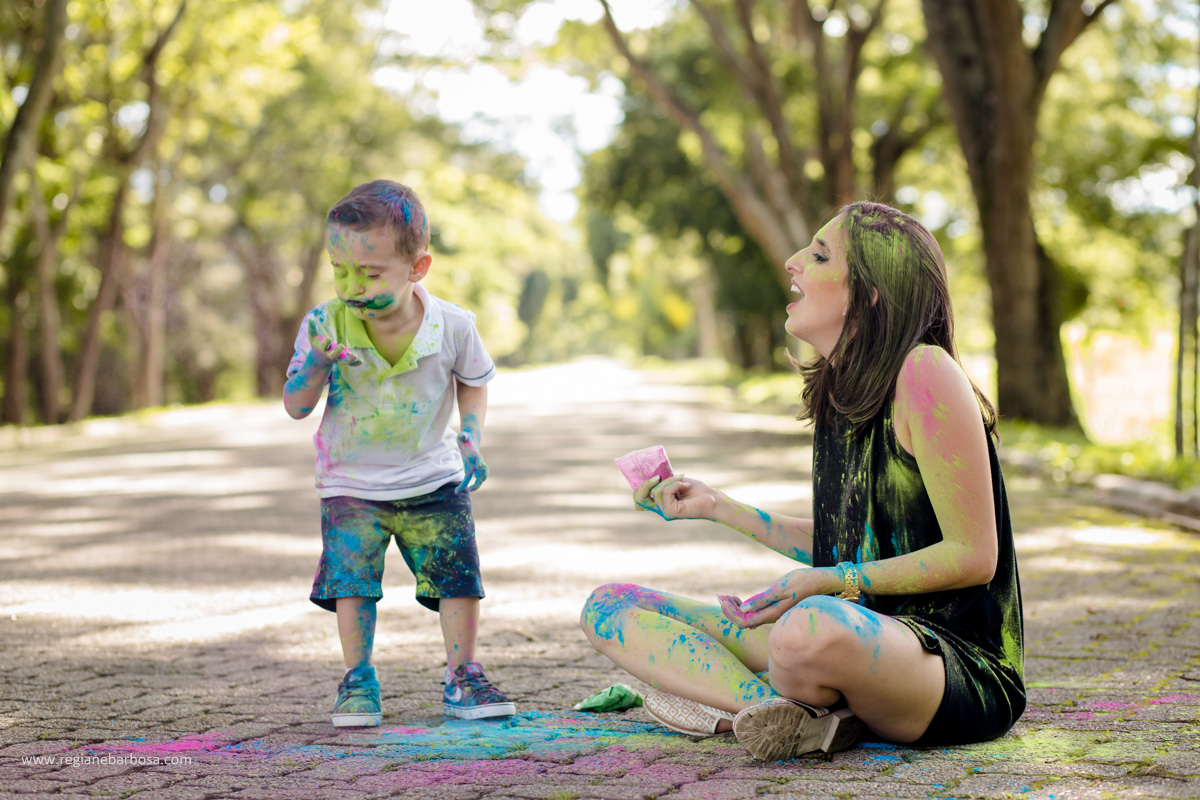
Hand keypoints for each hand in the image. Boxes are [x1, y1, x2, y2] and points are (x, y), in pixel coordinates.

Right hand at [308, 316, 361, 366]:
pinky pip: (349, 364)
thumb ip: (311, 327)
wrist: (318, 361)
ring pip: (343, 361)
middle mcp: (329, 355)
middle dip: (337, 351)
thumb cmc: (316, 346)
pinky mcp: (342, 360)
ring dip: (349, 360)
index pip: (323, 346)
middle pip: (333, 355)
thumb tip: (310, 317)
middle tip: (342, 346)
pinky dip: (355, 363)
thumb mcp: (312, 337)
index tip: (329, 338)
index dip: (326, 342)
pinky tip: (361, 361)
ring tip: (355, 355)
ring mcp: (336, 359)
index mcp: (322, 349)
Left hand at [456, 431, 487, 491]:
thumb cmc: (466, 438)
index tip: (479, 465)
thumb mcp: (463, 435)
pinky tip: (456, 491)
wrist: (470, 441)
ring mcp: (474, 467)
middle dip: (483, 477)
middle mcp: (477, 462)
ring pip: (479, 479)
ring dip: (476, 485)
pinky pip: (468, 480)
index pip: (480, 459)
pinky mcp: (469, 470)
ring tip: (469, 490)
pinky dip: (463, 486)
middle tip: (477, 482)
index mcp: (475, 454)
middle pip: (484, 471)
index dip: (480, 462)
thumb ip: (463, 435)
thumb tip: (463, 436)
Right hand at [633, 474, 717, 520]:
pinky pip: (666, 492)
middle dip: (645, 485)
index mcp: (660, 503)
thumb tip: (652, 474)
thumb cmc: (698, 491)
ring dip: (669, 481)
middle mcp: (661, 509)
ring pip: (656, 491)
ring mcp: (665, 512)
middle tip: (657, 477)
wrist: (713, 499)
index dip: (638, 490)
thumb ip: (663, 480)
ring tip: (683, 481)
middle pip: (639, 500)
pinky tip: (686, 486)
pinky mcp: (672, 512)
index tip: (651, 477)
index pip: (639, 501)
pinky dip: (676, 485)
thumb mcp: (676, 481)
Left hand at [717, 568, 831, 628]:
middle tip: (721, 596)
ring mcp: (774, 615)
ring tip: (727, 597)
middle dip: (729, 611)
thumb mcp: (781, 588)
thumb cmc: (803, 582)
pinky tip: (741, 600)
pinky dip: (745, 608)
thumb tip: (744, 609)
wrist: (822, 583)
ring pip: (749, 619)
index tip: (723, 598)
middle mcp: (772, 618)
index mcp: (772, 614)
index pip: (743, 621)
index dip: (730, 612)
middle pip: (744, 622)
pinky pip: (756, 615)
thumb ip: (763, 600)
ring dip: (736, 609)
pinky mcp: (776, 610)